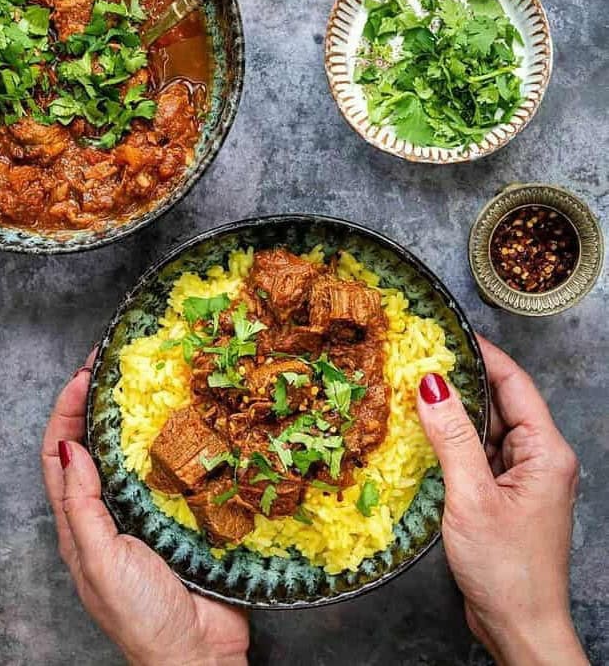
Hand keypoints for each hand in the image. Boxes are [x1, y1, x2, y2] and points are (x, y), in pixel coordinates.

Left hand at [41, 352, 248, 665]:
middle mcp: (109, 512)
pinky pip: (174, 471)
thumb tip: (69, 448)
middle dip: (99, 403)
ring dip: (138, 417)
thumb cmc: (145, 616)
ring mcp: (146, 512)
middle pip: (96, 446)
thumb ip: (83, 510)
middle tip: (119, 364)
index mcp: (79, 525)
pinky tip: (192, 423)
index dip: (66, 412)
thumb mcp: (103, 564)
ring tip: (154, 383)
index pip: (59, 456)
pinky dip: (176, 443)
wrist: (199, 654)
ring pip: (135, 454)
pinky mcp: (182, 514)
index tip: (85, 374)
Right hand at [417, 337, 587, 665]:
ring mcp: (522, 476)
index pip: (515, 383)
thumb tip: (431, 384)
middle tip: (421, 357)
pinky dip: (454, 441)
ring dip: (455, 412)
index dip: (484, 354)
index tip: (451, 333)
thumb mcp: (472, 496)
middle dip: (463, 381)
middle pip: (500, 403)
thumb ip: (452, 437)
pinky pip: (479, 453)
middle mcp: (539, 457)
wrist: (519, 627)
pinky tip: (426, 432)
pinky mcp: (504, 493)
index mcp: (545, 451)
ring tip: (415, 388)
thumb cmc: (506, 568)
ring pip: (487, 428)